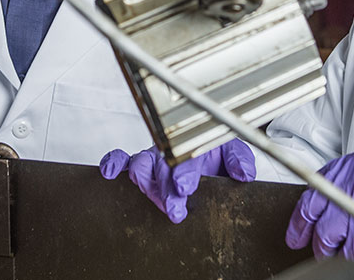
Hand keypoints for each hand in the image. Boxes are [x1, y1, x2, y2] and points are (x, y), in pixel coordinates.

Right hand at [98, 140, 255, 222]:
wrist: (210, 154)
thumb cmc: (218, 153)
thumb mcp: (234, 152)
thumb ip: (239, 160)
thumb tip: (243, 173)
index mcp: (193, 144)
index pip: (186, 157)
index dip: (184, 173)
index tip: (184, 187)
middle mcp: (169, 150)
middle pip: (160, 165)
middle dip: (166, 189)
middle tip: (175, 208)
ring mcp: (153, 157)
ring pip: (140, 165)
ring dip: (147, 185)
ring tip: (159, 203)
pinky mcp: (141, 166)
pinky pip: (121, 160)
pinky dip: (113, 163)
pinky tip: (110, 174)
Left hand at [286, 144, 353, 260]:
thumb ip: (335, 181)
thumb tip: (321, 195)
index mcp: (333, 183)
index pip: (305, 210)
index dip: (298, 227)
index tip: (296, 236)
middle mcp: (340, 205)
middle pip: (320, 235)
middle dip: (318, 244)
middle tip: (320, 248)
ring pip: (336, 249)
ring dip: (338, 251)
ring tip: (345, 248)